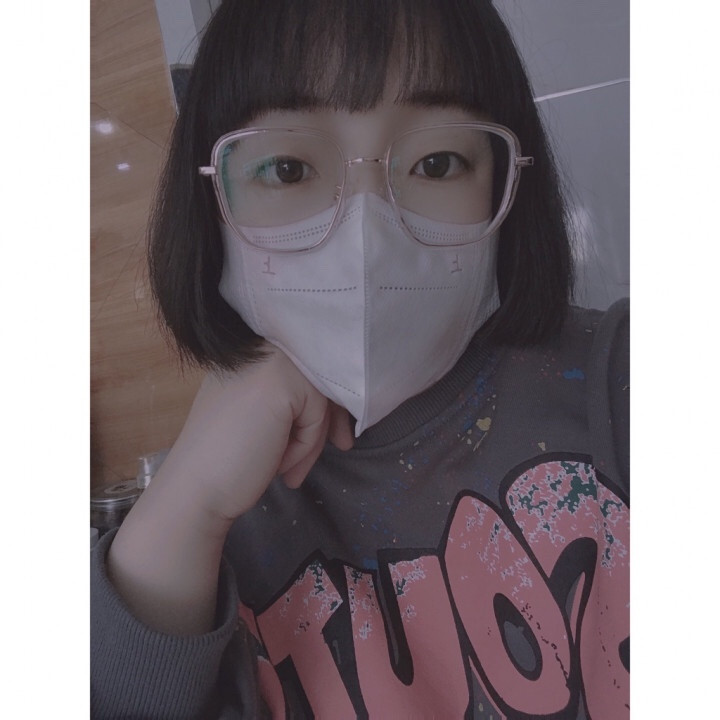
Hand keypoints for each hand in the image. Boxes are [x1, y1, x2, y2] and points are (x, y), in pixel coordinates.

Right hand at [162, 345, 353, 524]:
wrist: (195, 490)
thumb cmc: (227, 460)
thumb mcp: (265, 416)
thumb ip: (294, 398)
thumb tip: (343, 400)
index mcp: (249, 353)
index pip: (307, 368)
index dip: (326, 400)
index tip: (336, 433)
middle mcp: (258, 347)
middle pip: (321, 377)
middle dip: (332, 415)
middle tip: (343, 445)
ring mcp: (268, 359)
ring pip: (321, 396)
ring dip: (314, 437)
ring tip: (291, 468)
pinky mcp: (280, 381)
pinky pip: (317, 412)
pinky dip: (306, 444)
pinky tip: (280, 465)